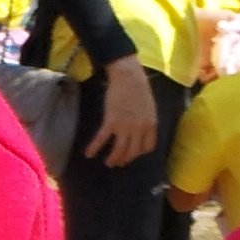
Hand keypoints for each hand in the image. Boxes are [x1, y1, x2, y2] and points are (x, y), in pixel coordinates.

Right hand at [80, 51, 159, 167]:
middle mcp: (139, 129)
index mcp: (150, 125)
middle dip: (125, 159)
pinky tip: (88, 154)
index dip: (139, 153)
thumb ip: (146, 120)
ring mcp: (125, 127)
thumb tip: (140, 129)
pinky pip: (102, 139)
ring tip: (108, 163)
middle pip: (132, 152)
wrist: (129, 76)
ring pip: (119, 150)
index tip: (133, 153)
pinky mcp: (111, 122)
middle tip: (118, 163)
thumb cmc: (139, 88)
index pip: (147, 147)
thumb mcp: (149, 107)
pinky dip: (94, 147)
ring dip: (113, 159)